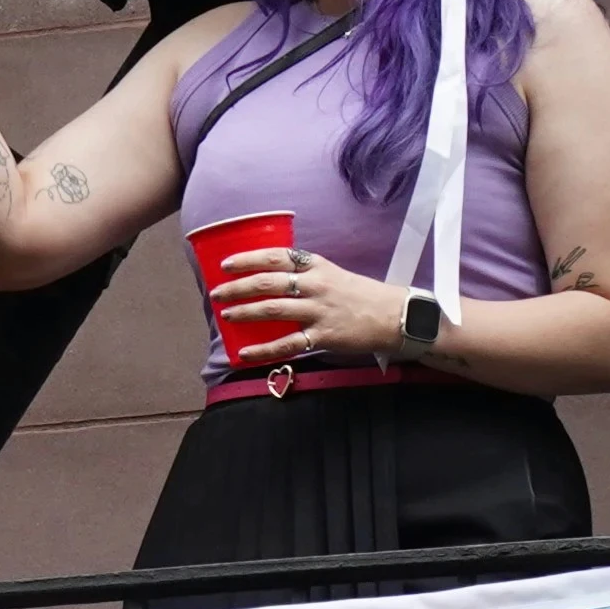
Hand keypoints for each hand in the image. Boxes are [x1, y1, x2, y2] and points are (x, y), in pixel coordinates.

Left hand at [210, 245, 415, 367]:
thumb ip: (304, 274)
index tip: (226, 265)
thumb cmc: (359, 294)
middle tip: (217, 292)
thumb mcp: (331, 274)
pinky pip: (287, 344)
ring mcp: (318, 311)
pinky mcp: (323, 336)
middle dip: (238, 287)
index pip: (276, 256)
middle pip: (268, 282)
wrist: (392, 316)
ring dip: (245, 312)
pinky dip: (263, 349)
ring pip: (273, 309)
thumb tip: (269, 279)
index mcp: (316, 265)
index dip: (248, 259)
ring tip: (226, 314)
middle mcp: (315, 285)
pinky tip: (244, 352)